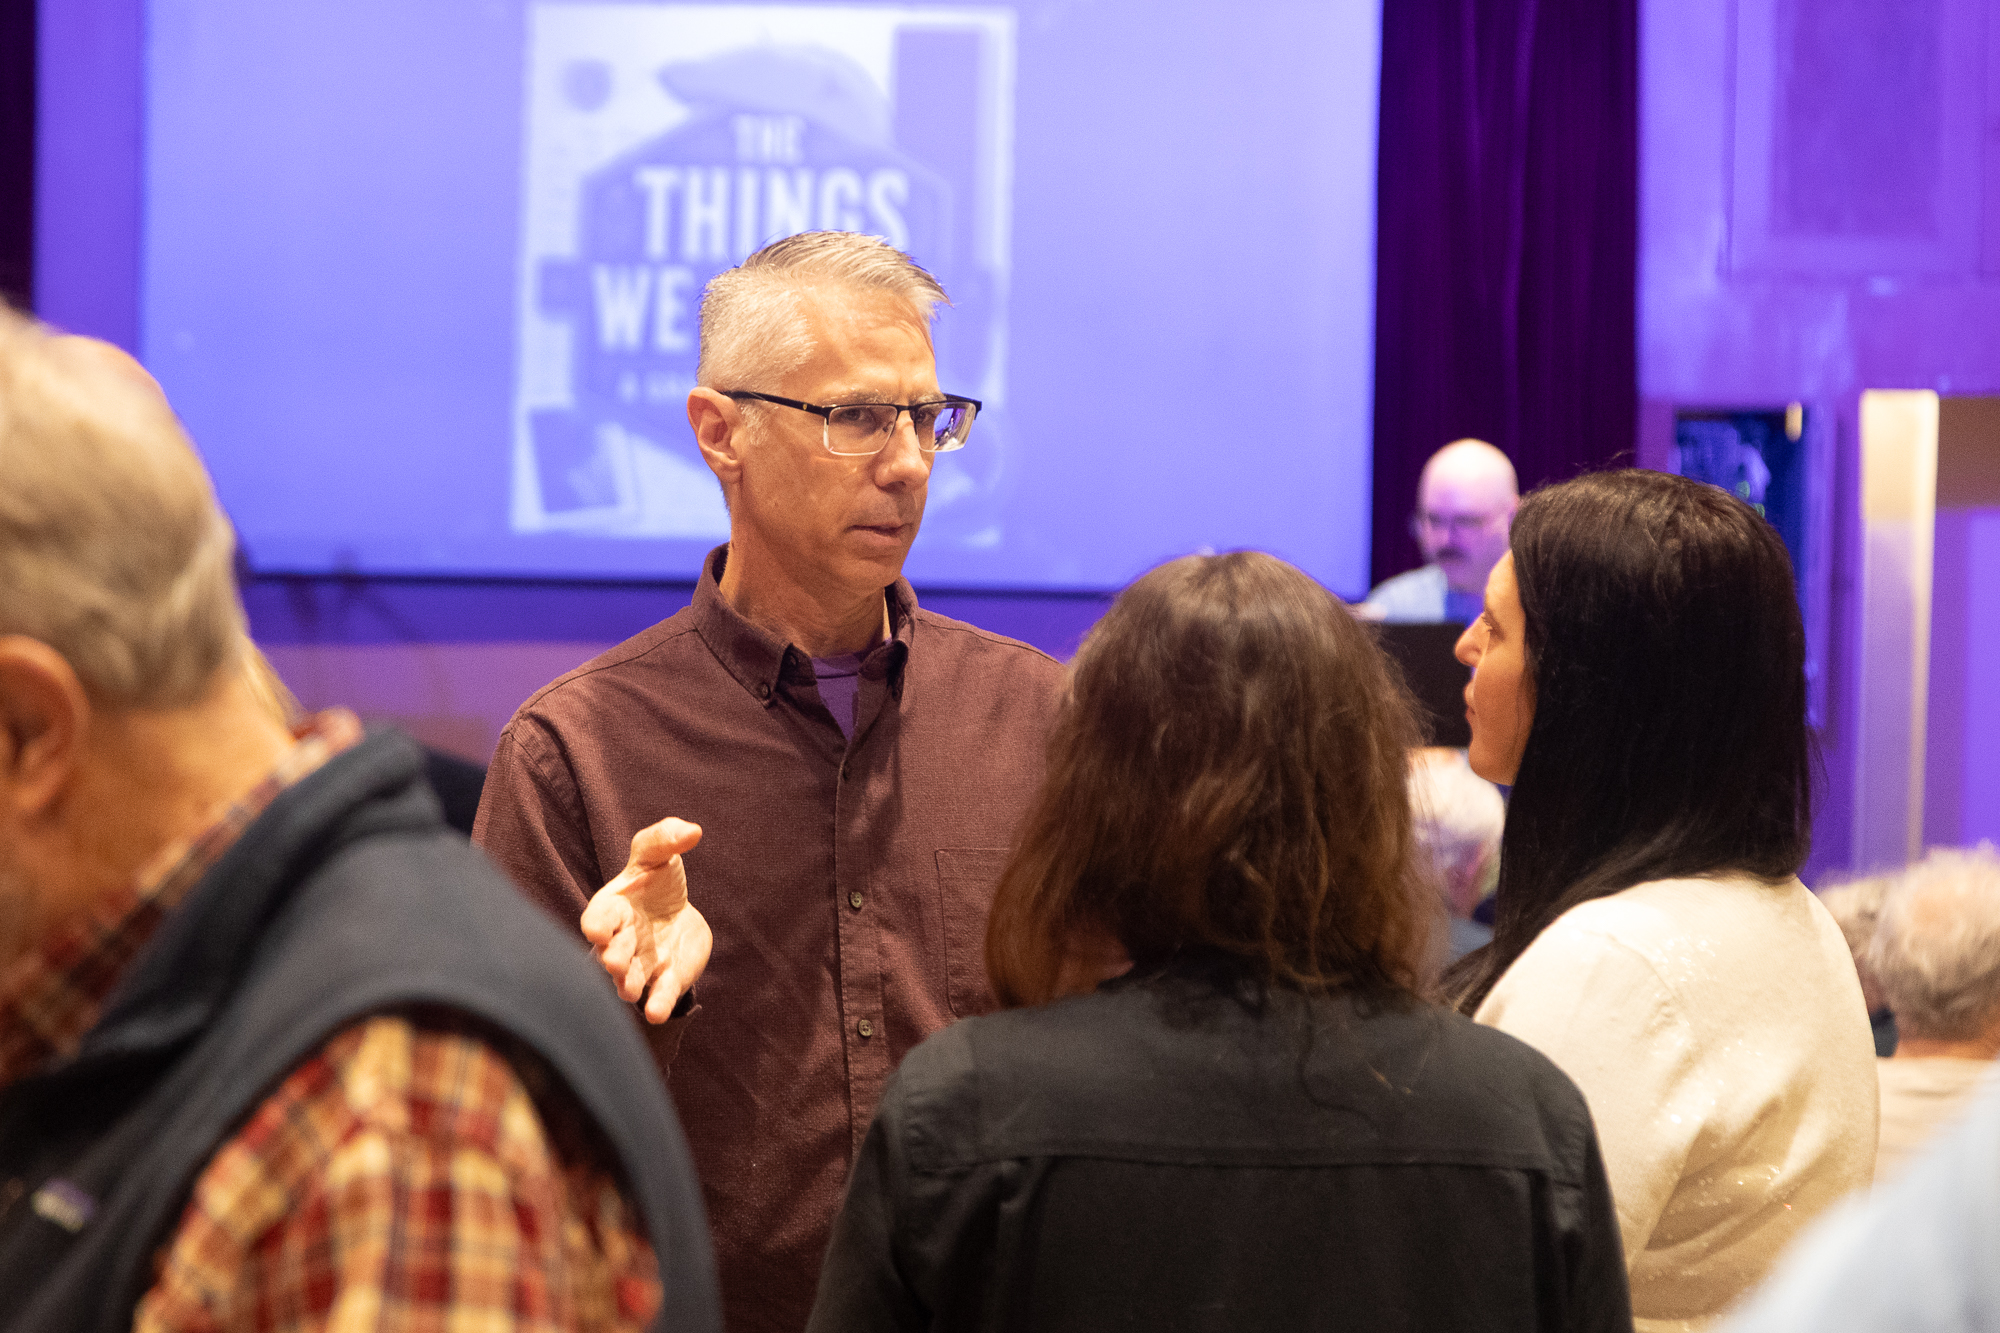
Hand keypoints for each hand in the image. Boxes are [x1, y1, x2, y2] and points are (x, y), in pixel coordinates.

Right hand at [580, 817, 709, 1022]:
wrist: (678, 913)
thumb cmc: (657, 880)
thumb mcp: (658, 853)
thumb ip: (667, 837)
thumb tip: (693, 831)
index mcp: (613, 908)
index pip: (599, 917)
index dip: (597, 925)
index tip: (598, 931)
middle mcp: (622, 941)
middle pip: (612, 952)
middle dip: (612, 957)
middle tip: (615, 961)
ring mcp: (642, 964)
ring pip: (629, 980)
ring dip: (628, 985)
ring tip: (630, 991)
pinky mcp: (665, 980)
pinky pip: (659, 994)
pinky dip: (657, 1004)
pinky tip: (656, 1013)